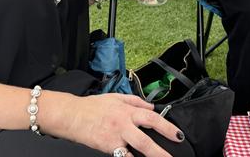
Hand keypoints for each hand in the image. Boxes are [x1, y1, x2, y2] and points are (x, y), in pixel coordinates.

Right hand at [66, 93, 182, 156]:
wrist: (71, 115)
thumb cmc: (91, 107)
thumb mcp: (115, 97)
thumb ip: (134, 101)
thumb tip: (151, 106)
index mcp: (127, 111)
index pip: (151, 117)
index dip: (166, 126)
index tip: (177, 134)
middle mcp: (123, 124)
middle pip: (147, 137)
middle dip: (162, 148)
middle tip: (174, 154)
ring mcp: (116, 137)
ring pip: (137, 148)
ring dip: (152, 156)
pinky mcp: (108, 147)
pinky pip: (124, 156)